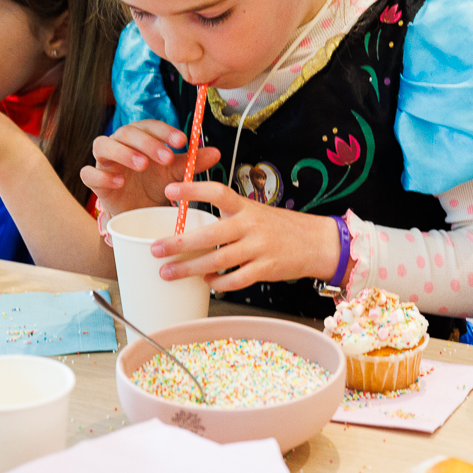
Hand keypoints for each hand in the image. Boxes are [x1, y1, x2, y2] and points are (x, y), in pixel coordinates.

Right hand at [81, 119, 223, 218]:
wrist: (139, 214)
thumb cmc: (154, 186)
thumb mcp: (175, 174)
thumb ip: (192, 163)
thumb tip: (216, 152)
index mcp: (140, 138)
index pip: (148, 125)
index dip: (164, 130)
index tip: (182, 141)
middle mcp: (120, 144)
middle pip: (126, 132)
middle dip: (147, 142)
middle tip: (167, 157)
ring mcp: (105, 162)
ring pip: (102, 145)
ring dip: (123, 152)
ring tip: (143, 164)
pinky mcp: (94, 181)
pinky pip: (88, 173)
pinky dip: (102, 175)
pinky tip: (120, 182)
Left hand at [153, 181, 340, 291]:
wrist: (317, 242)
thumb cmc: (280, 228)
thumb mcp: (254, 212)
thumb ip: (227, 217)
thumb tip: (189, 228)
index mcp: (245, 207)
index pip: (217, 192)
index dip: (192, 189)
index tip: (169, 190)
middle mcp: (250, 225)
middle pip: (210, 234)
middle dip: (179, 243)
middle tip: (155, 249)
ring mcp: (259, 248)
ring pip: (218, 260)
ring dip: (189, 268)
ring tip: (167, 272)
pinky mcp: (266, 269)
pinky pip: (236, 279)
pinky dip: (218, 283)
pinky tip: (206, 282)